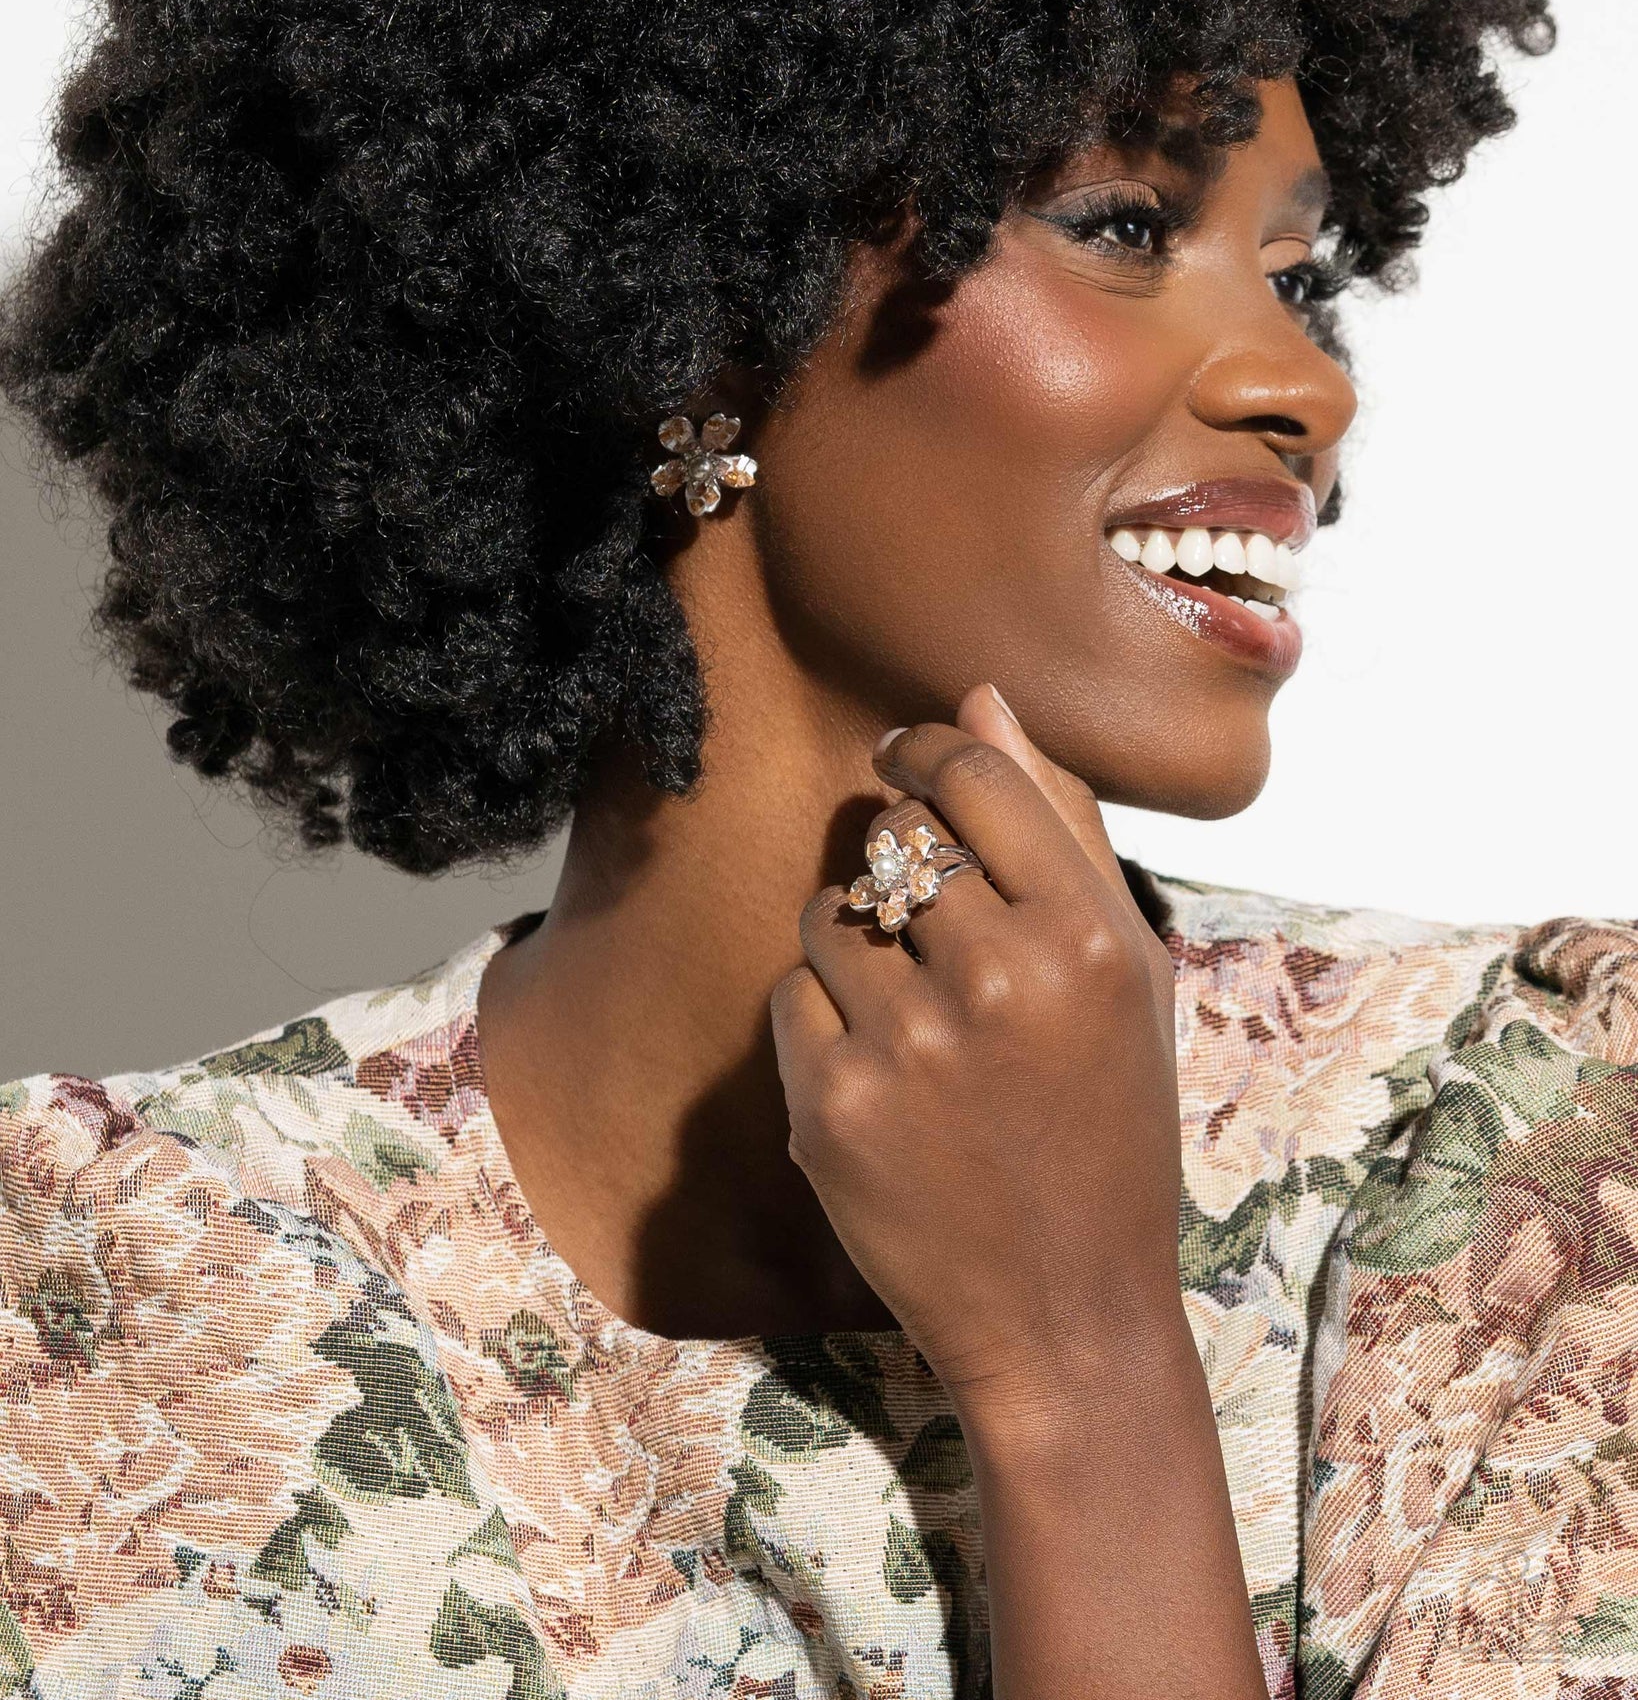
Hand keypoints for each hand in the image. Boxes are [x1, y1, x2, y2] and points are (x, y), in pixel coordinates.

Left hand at [771, 682, 1186, 1422]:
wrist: (1065, 1316)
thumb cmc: (1109, 1132)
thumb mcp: (1130, 978)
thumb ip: (1061, 830)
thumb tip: (982, 700)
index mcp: (1088, 935)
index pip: (973, 772)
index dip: (926, 747)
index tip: (904, 755)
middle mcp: (997, 978)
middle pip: (894, 839)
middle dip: (903, 868)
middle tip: (941, 937)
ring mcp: (906, 1045)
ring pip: (828, 914)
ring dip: (858, 946)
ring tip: (917, 1019)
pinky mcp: (831, 1107)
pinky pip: (791, 996)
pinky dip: (824, 1023)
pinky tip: (883, 1078)